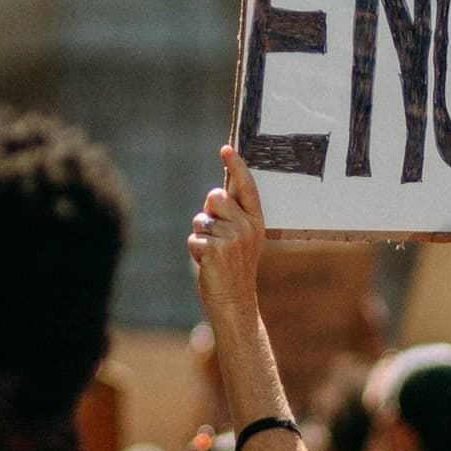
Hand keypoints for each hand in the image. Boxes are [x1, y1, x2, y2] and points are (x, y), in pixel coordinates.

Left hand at [188, 146, 265, 317]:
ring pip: (201, 219)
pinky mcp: (216, 250)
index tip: (226, 149)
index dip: (236, 166)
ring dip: (200, 235)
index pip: (246, 187)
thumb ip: (233, 216)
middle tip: (218, 235)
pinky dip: (195, 250)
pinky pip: (194, 238)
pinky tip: (208, 264)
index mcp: (256, 221)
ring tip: (214, 253)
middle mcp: (248, 226)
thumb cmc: (235, 268)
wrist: (236, 302)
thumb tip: (216, 193)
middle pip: (215, 197)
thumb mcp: (241, 239)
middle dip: (209, 212)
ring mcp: (233, 238)